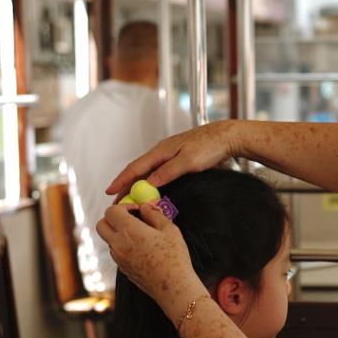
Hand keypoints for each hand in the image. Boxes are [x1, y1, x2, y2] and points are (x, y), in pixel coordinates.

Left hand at [96, 203, 206, 317]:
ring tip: (140, 235)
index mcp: (129, 231)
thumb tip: (145, 206)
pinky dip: (123, 246)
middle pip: (101, 225)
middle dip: (113, 218)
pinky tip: (142, 249)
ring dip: (118, 233)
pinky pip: (116, 252)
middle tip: (130, 219)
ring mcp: (118, 258)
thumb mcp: (169, 230)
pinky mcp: (122, 269)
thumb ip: (154, 214)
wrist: (174, 287)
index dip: (123, 206)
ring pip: (108, 239)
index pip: (111, 211)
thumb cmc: (175, 257)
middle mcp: (119, 245)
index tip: (136, 210)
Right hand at [105, 120, 242, 198]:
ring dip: (137, 185)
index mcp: (161, 151)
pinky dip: (149, 182)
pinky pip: (157, 172)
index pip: (135, 167)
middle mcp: (162, 152)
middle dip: (125, 185)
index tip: (110, 192)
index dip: (121, 180)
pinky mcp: (177, 159)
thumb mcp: (188, 161)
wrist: (227, 137)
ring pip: (147, 171)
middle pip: (138, 170)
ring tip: (129, 199)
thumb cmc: (210, 146)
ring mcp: (169, 155)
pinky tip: (150, 190)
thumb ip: (168, 172)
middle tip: (116, 201)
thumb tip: (149, 183)